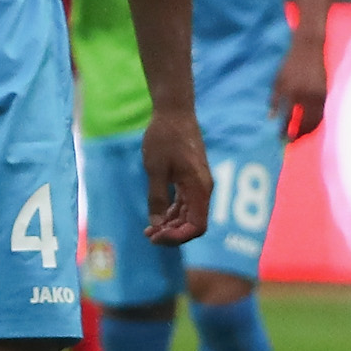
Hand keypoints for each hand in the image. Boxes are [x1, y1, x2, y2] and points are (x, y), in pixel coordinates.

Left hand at [139, 107, 208, 245]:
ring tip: (149, 230)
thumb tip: (156, 223)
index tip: (156, 236)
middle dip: (172, 233)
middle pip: (193, 223)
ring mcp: (197, 185)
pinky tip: (156, 218)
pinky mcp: (190, 179)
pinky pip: (185, 203)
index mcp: (199, 188)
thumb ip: (157, 197)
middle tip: (148, 235)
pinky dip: (172, 213)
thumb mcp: (155, 169)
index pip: (197, 226)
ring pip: (189, 215)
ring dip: (171, 225)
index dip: (178, 237)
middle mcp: (202, 189)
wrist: (174, 113)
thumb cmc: (164, 138)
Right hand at [274, 38, 328, 142]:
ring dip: (282, 127)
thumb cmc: (317, 68)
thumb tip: (310, 121)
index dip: (307, 133)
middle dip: (294, 134)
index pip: (314, 121)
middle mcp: (305, 95)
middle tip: (289, 143)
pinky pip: (274, 101)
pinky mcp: (279, 83)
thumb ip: (318, 103)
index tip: (301, 139)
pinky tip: (271, 117)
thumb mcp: (322, 86)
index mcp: (320, 96)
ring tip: (278, 136)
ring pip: (285, 114)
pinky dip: (272, 110)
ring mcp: (290, 89)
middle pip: (299, 121)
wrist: (308, 46)